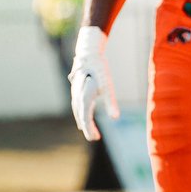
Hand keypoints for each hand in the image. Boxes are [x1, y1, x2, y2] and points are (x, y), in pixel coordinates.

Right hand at [69, 27, 119, 141]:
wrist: (88, 53)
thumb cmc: (99, 69)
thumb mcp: (107, 85)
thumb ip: (110, 102)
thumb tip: (115, 117)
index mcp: (84, 97)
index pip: (85, 118)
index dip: (89, 129)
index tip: (95, 138)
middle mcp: (76, 96)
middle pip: (80, 116)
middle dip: (87, 128)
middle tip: (94, 138)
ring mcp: (75, 93)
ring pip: (77, 111)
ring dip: (83, 121)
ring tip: (89, 131)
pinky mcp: (76, 89)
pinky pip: (77, 105)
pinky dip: (80, 113)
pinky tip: (83, 117)